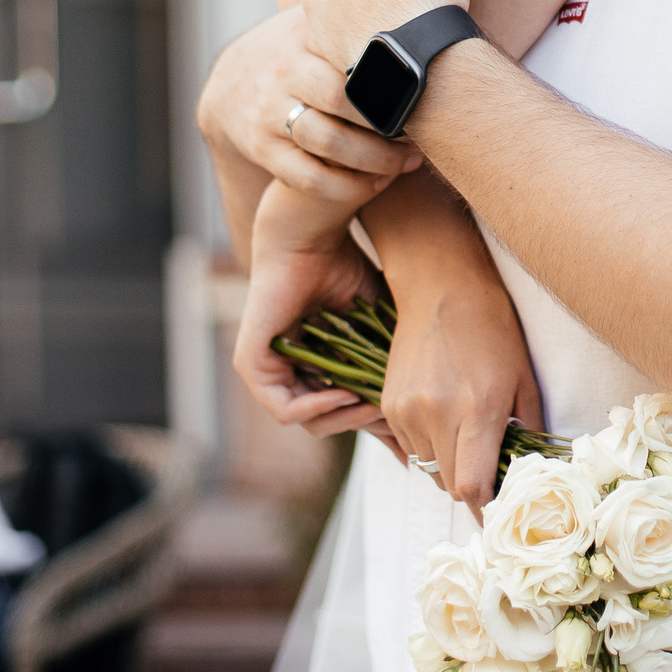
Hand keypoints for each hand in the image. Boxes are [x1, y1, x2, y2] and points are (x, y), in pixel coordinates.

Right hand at [198, 8, 418, 220]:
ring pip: (328, 142)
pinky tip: (378, 184)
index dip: (396, 80)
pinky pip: (308, 178)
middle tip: (426, 131)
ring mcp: (270, 112)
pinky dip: (347, 187)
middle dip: (389, 122)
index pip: (355, 58)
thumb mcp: (318, 22)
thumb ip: (358, 9)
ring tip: (409, 161)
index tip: (431, 92)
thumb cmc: (302, 51)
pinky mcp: (262, 149)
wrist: (235, 83)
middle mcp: (286, 73)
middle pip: (342, 100)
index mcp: (306, 38)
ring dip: (376, 159)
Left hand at [233, 189, 388, 436]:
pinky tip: (343, 393)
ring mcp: (267, 370)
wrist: (309, 237)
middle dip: (363, 422)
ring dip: (344, 417)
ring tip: (370, 404)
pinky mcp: (251, 366)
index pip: (343, 408)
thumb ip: (390, 356)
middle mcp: (289, 369)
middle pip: (328, 421)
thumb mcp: (376, 321)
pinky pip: (284, 410)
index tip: (404, 435)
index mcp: (315, 360)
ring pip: (308, 421)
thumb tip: (420, 396)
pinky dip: (317, 408)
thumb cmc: (342, 265)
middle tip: (389, 414)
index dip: (374, 424)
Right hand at [369, 259, 545, 515]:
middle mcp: (437, 415)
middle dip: (472, 489)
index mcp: (477, 410)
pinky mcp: (389, 405)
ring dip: (449, 466)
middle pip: (450, 485)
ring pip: (430, 469)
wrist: (442, 288)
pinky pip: (411, 447)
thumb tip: (532, 471)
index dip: (487, 508)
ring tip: (467, 436)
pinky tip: (445, 417)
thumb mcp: (524, 378)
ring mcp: (407, 410)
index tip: (500, 515)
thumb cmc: (494, 329)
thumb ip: (528, 429)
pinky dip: (429, 445)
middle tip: (491, 475)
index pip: (473, 486)